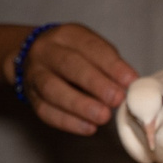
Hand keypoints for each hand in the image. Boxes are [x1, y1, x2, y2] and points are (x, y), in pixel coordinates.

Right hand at [7, 23, 136, 134]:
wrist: (34, 57)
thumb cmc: (75, 55)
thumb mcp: (93, 50)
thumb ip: (111, 66)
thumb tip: (130, 88)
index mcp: (68, 35)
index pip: (91, 47)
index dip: (112, 65)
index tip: (130, 81)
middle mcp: (47, 51)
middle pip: (69, 65)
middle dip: (95, 83)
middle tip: (116, 99)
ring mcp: (35, 74)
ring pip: (52, 89)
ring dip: (80, 105)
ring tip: (103, 116)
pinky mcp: (32, 97)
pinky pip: (46, 111)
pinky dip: (69, 121)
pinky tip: (89, 127)